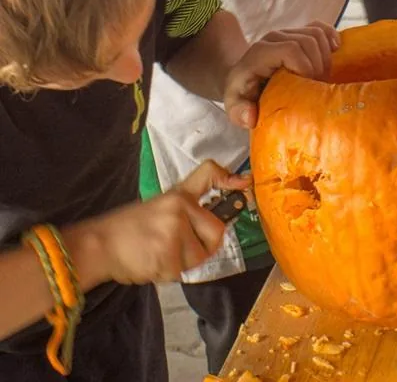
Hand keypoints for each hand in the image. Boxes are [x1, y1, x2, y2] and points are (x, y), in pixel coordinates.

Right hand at [82, 161, 246, 284]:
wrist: (100, 244)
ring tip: (158, 251)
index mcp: (179, 195)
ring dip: (181, 262)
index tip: (244, 183)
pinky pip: (180, 272)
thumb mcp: (161, 206)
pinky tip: (150, 261)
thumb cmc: (132, 226)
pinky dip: (167, 272)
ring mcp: (174, 233)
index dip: (229, 179)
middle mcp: (180, 209)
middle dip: (203, 247)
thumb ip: (188, 210)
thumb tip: (218, 224)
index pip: (208, 175)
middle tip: (177, 246)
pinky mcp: (166, 257)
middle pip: (216, 234)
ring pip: (198, 258)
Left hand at [223, 22, 340, 128]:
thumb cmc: (242, 93)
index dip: (305, 67)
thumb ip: (239, 111)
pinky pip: (319, 27)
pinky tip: (336, 51)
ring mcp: (287, 33)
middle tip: (319, 87)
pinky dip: (331, 37)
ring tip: (323, 78)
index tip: (309, 87)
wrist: (242, 77)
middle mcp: (274, 38)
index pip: (291, 49)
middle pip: (308, 41)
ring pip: (316, 33)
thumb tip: (251, 116)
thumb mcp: (235, 105)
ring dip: (326, 57)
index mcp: (260, 53)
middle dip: (319, 66)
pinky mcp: (298, 33)